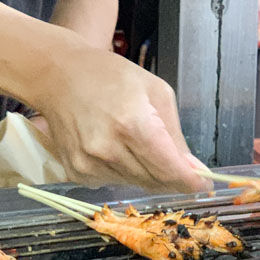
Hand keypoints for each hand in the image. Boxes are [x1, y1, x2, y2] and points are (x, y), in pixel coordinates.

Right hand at [32, 38, 209, 193]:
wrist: (57, 75)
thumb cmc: (110, 76)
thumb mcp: (156, 91)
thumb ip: (175, 134)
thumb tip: (192, 168)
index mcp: (132, 124)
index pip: (170, 170)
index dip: (190, 181)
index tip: (202, 182)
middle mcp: (109, 149)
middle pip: (155, 181)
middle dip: (172, 177)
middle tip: (179, 165)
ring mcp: (89, 164)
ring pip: (135, 184)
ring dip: (147, 173)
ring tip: (139, 145)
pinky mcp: (77, 172)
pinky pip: (113, 182)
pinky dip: (124, 171)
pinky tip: (117, 148)